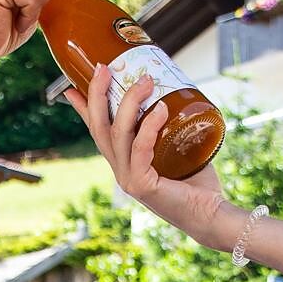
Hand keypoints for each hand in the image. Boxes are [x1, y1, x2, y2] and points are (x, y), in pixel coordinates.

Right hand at [67, 65, 234, 247]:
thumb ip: (170, 126)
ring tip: (146, 80)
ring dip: (130, 103)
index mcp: (124, 161)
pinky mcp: (142, 185)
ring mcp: (128, 179)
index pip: (98, 131)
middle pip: (99, 127)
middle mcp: (121, 170)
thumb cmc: (197, 181)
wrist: (211, 214)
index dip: (84, 108)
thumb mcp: (178, 146)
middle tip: (105, 67)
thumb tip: (175, 92)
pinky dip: (149, 127)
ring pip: (118, 134)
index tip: (71, 85)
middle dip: (98, 95)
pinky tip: (160, 109)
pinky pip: (141, 149)